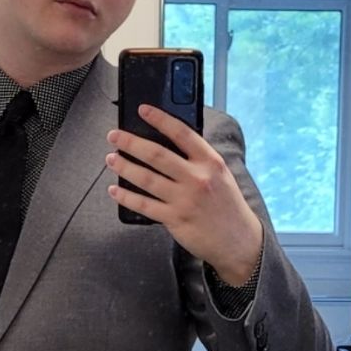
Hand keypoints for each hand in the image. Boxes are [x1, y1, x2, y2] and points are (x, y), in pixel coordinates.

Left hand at [106, 104, 263, 282]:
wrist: (238, 241)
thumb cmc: (227, 206)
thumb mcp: (220, 175)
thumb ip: (198, 160)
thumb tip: (168, 144)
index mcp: (210, 162)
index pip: (181, 133)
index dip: (160, 119)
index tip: (143, 110)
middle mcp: (197, 178)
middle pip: (157, 155)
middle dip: (131, 143)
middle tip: (114, 136)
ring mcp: (185, 199)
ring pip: (146, 178)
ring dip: (125, 167)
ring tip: (111, 159)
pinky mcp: (175, 219)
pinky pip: (144, 205)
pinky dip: (126, 197)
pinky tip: (115, 190)